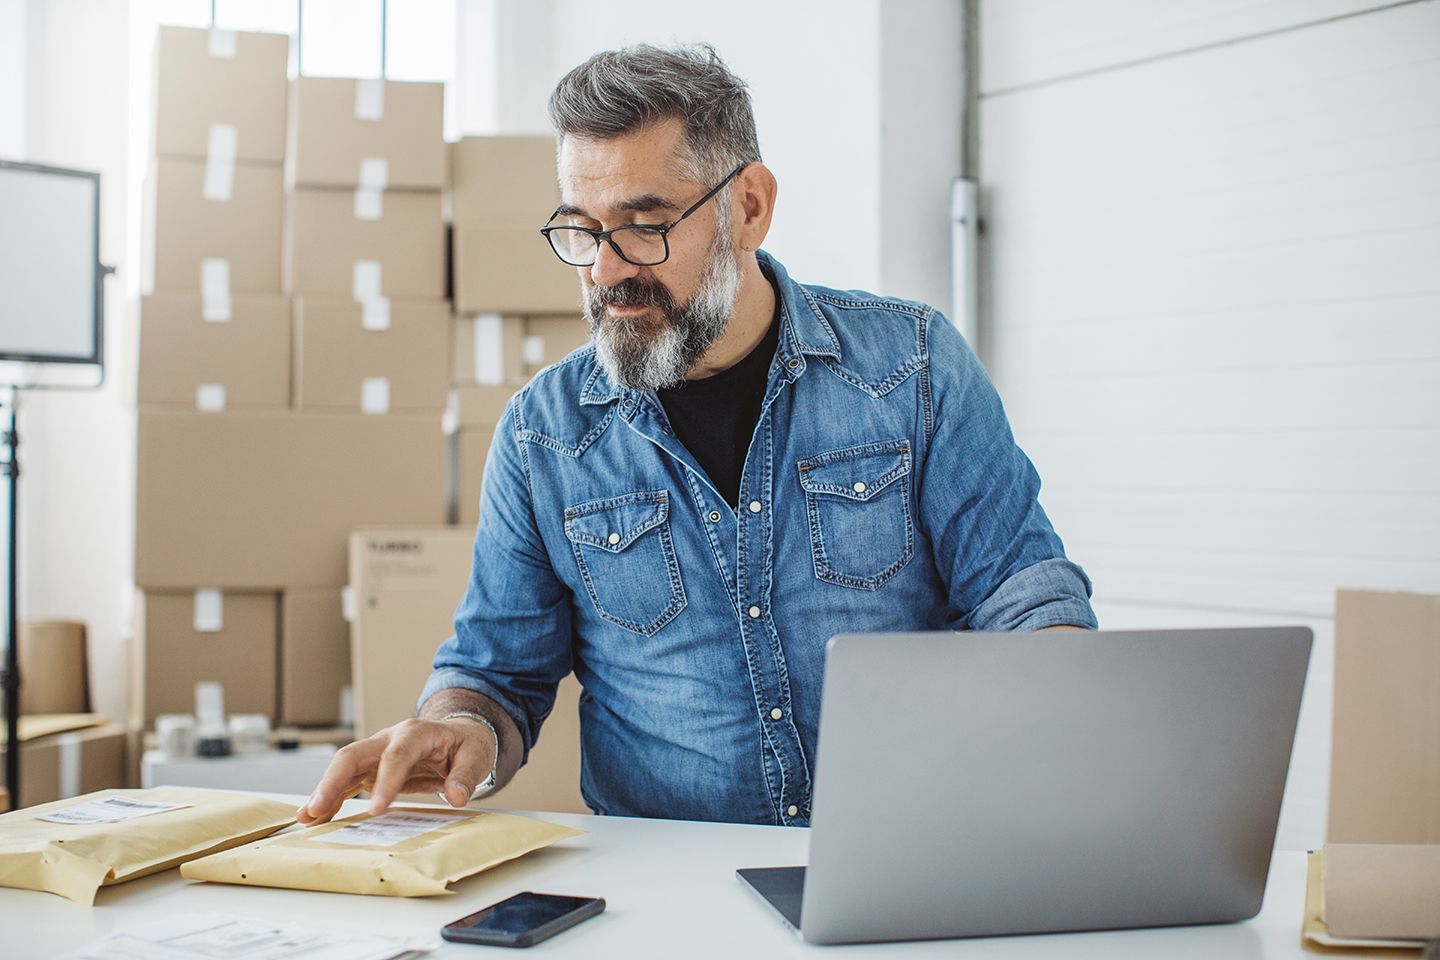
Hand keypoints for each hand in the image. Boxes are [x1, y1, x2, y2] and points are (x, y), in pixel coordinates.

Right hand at [295, 717, 495, 824]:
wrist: (459, 736)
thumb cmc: (467, 745)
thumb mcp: (477, 755)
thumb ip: (466, 774)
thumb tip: (456, 795)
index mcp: (416, 733)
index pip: (396, 755)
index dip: (385, 782)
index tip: (376, 811)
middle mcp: (389, 739)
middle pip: (353, 754)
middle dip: (332, 781)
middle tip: (317, 809)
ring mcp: (376, 752)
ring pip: (342, 768)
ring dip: (323, 792)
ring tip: (306, 819)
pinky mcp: (370, 768)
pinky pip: (345, 781)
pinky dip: (330, 798)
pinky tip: (315, 817)